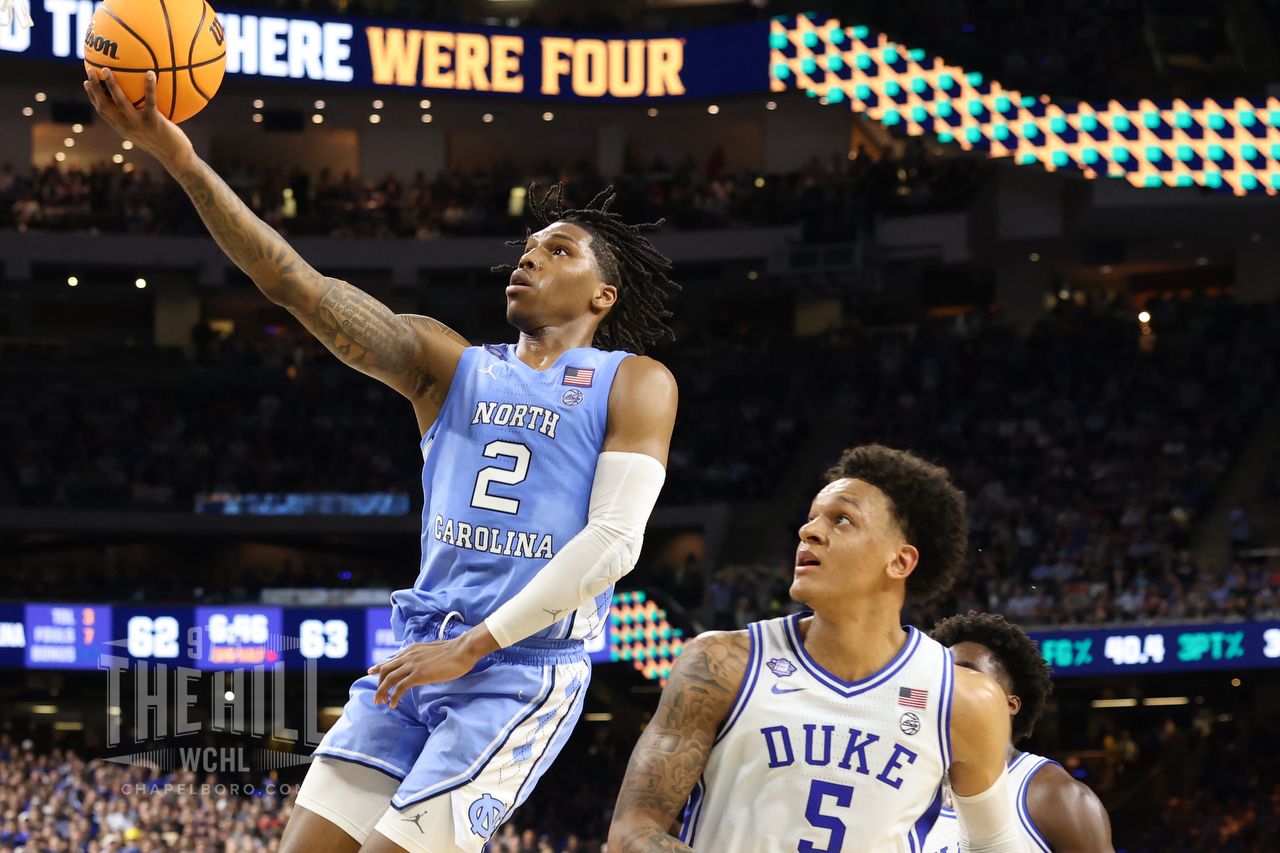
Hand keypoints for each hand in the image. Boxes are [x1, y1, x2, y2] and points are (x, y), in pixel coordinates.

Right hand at [82, 67, 193, 168]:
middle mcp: (126, 126)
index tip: (86, 82)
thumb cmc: (165, 143)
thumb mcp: (147, 132)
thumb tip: (141, 101)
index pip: (102, 111)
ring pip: (120, 102)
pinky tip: (151, 73)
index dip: (92, 97)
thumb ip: (140, 119)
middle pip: (104, 105)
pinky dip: (149, 86)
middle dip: (94, 87)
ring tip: (106, 69)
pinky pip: (150, 101)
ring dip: (111, 84)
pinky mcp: (154, 122)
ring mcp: (139, 124)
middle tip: (90, 70)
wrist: (176, 158)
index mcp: (122, 128)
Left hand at [367, 625, 500, 708]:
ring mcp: (412, 665)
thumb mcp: (432, 652)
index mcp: (411, 650)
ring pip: (389, 679)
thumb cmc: (453, 652)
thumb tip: (421, 665)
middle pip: (385, 670)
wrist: (462, 650)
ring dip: (382, 692)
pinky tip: (393, 704)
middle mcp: (408, 656)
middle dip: (379, 684)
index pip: (390, 659)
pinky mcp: (418, 675)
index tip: (371, 672)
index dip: (379, 667)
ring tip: (381, 702)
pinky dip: (394, 697)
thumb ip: (422, 657)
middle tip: (378, 697)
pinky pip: (400, 688)